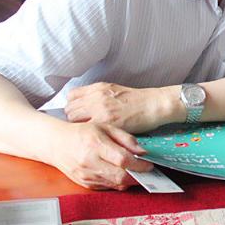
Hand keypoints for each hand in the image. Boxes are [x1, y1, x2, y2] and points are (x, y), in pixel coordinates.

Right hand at [50, 122, 153, 189]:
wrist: (56, 144)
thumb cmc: (82, 133)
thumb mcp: (106, 127)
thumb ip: (126, 139)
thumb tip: (142, 152)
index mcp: (96, 145)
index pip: (123, 160)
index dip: (139, 164)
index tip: (149, 164)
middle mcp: (90, 163)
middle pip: (120, 176)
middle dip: (138, 176)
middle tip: (146, 172)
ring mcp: (86, 175)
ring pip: (115, 184)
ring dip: (129, 181)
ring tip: (137, 173)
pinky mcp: (85, 183)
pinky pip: (107, 187)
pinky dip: (118, 183)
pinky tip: (121, 174)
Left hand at [65, 82, 180, 132]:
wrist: (154, 104)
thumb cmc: (138, 99)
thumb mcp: (115, 90)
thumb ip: (97, 95)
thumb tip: (84, 103)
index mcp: (98, 88)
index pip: (71, 96)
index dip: (72, 105)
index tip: (76, 112)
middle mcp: (96, 97)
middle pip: (70, 110)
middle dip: (73, 118)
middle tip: (82, 124)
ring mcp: (101, 111)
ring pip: (75, 122)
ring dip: (79, 127)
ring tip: (88, 131)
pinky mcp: (108, 123)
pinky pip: (89, 130)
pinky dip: (89, 134)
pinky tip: (95, 136)